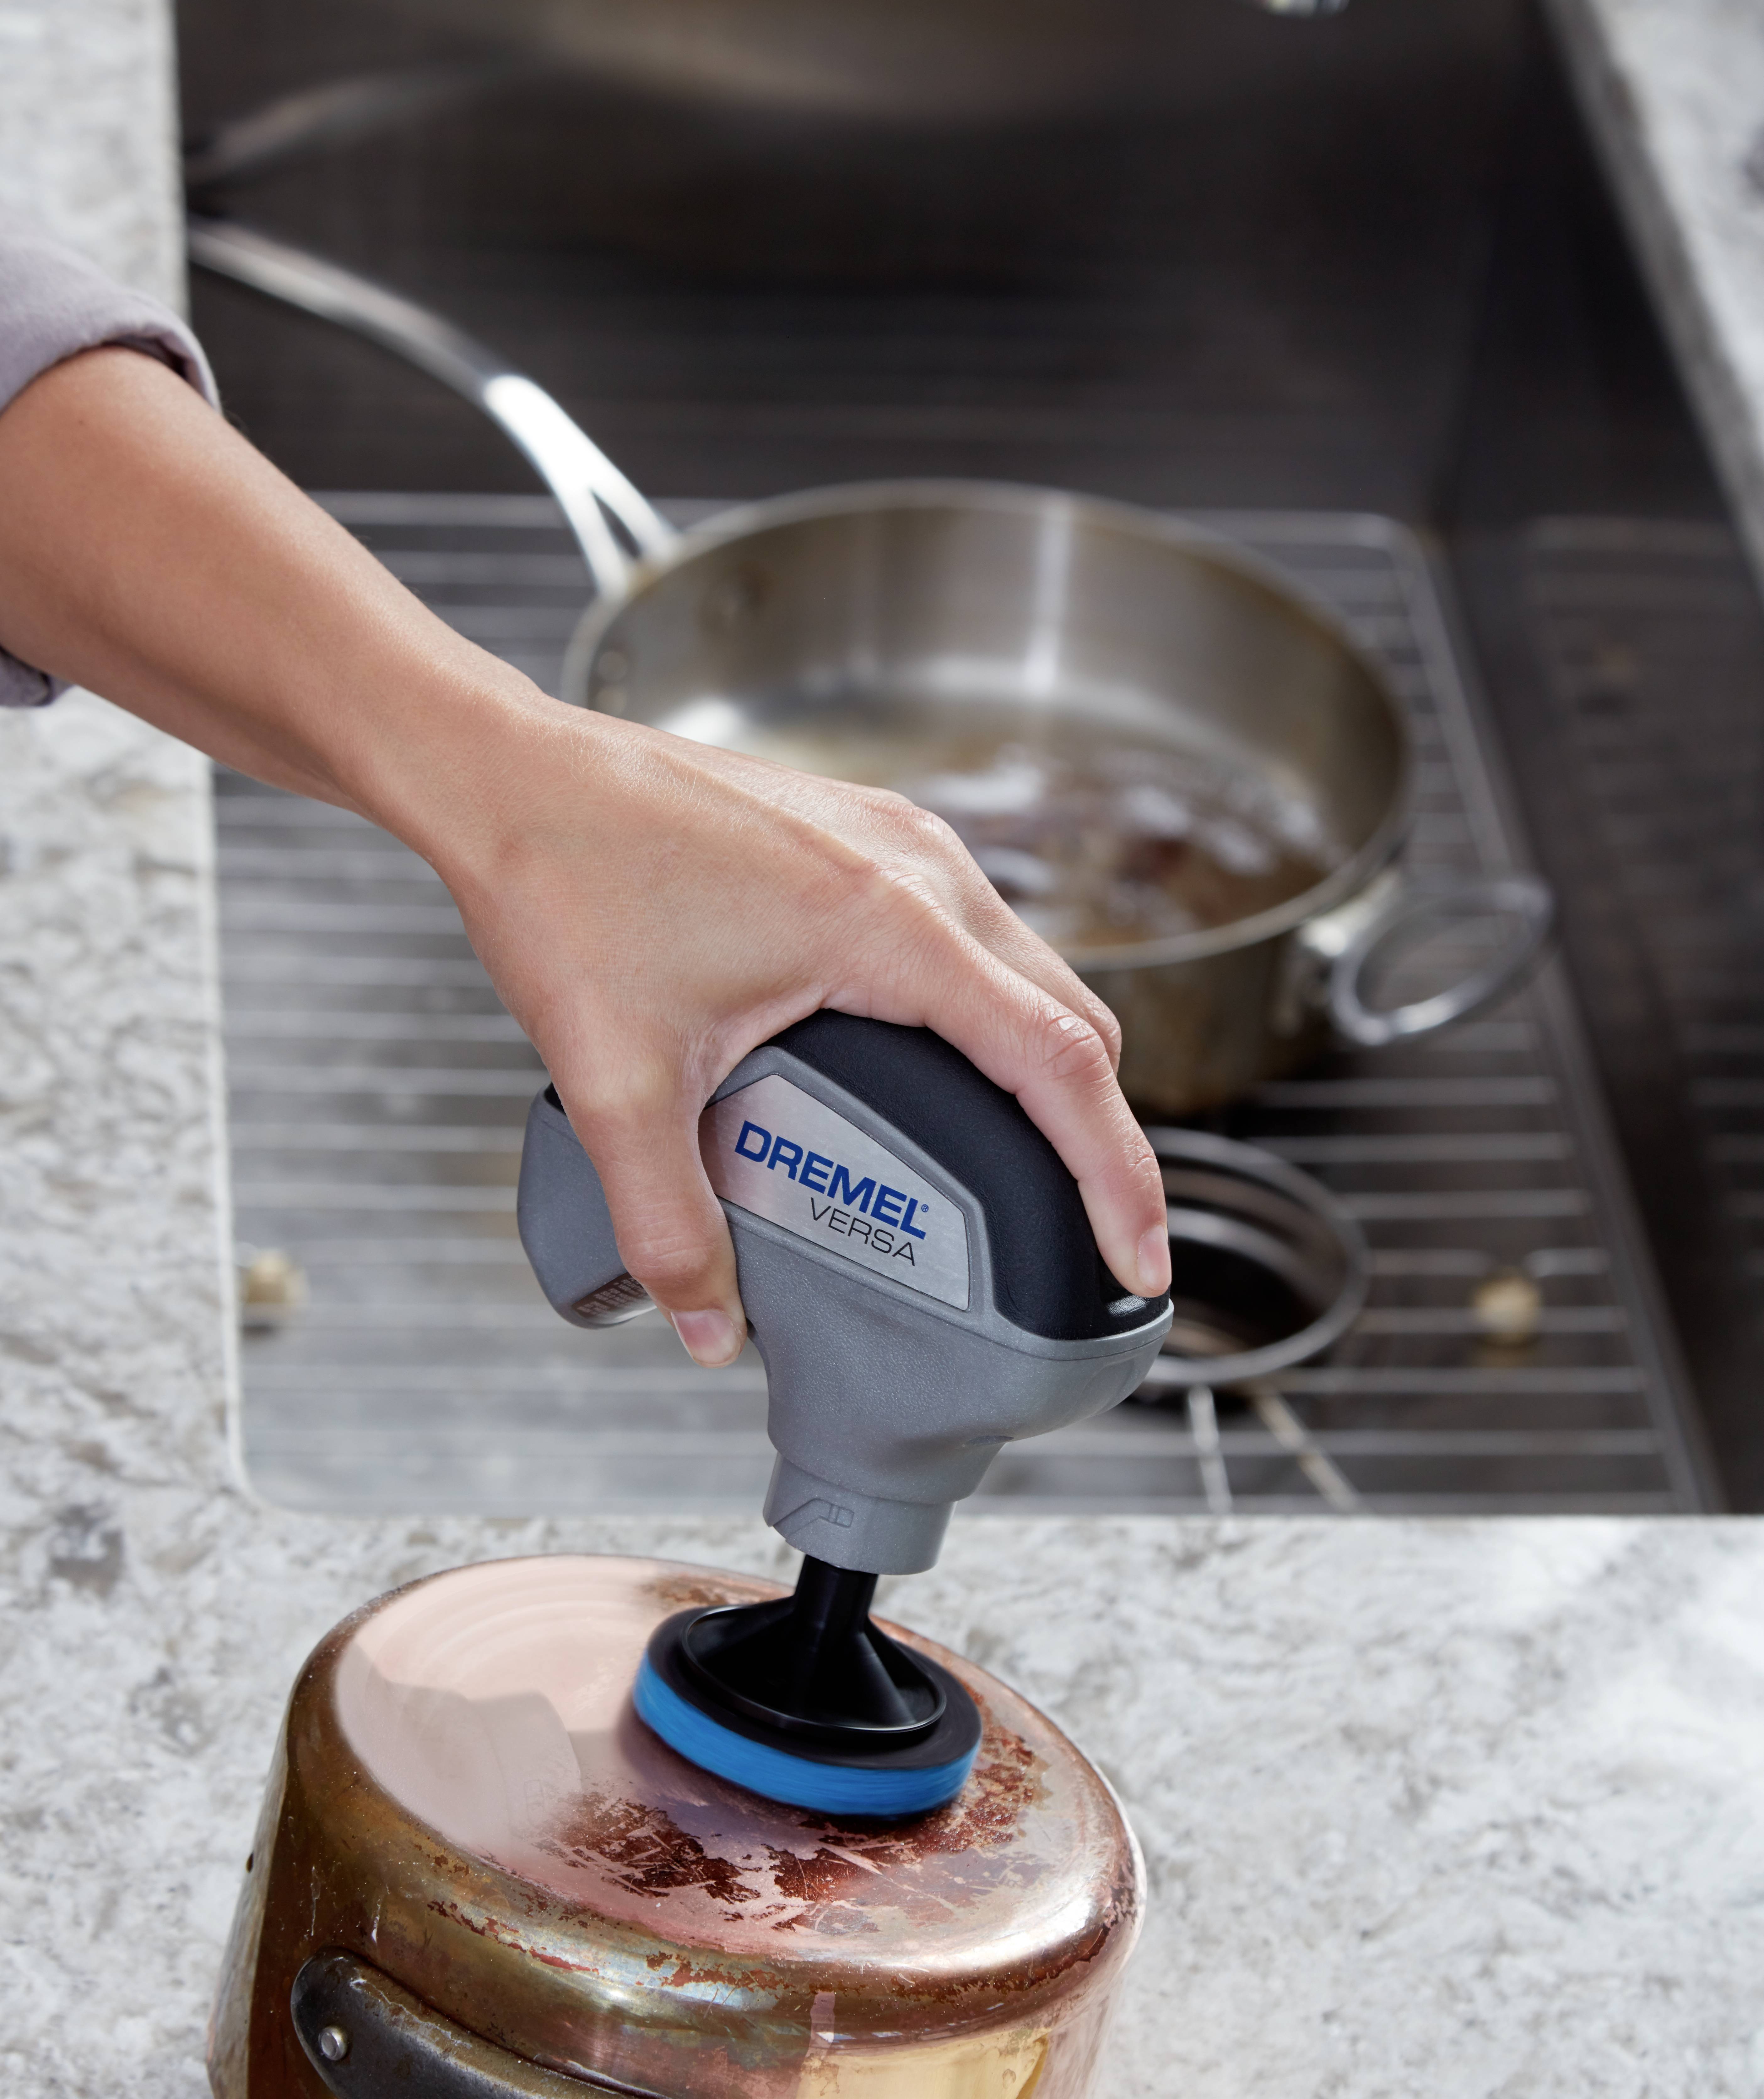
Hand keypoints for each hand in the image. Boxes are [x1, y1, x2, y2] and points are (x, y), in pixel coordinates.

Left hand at [0, 344, 1171, 1363]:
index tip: (1135, 1256)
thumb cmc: (562, 881)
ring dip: (1053, 1069)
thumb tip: (709, 1326)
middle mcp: (918, 869)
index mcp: (889, 924)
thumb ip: (668, 1223)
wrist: (504, 772)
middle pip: (1071, 1016)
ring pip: (1029, 970)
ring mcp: (896, 843)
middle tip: (1101, 1237)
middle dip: (1104, 1135)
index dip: (1114, 1173)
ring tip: (1046, 1168)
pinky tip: (961, 1072)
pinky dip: (998, 1015)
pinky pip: (973, 937)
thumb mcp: (614, 1085)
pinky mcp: (863, 839)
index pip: (1058, 1061)